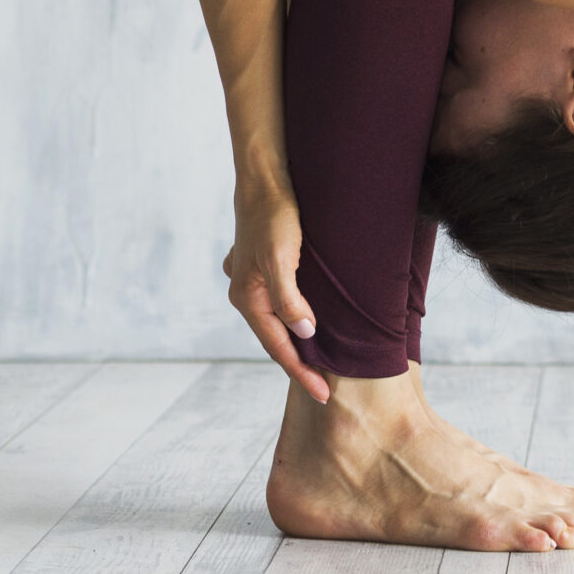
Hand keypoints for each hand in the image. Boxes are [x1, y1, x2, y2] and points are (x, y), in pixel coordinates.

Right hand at [225, 193, 331, 402]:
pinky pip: (279, 302)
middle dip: (300, 363)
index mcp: (247, 298)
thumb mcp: (281, 257)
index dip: (303, 372)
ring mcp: (251, 281)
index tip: (324, 394)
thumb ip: (289, 298)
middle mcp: (245, 294)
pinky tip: (309, 322)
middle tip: (327, 386)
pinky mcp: (262, 268)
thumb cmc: (275, 216)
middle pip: (277, 338)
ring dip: (298, 341)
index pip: (279, 347)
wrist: (264, 179)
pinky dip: (295, 317)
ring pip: (277, 321)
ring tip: (322, 361)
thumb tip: (304, 334)